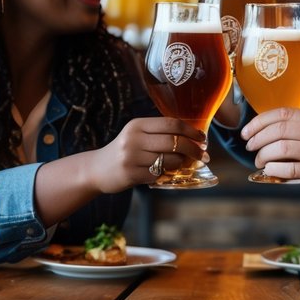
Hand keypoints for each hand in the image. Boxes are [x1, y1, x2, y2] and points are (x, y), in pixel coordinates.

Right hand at [92, 117, 206, 191]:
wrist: (97, 169)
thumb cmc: (125, 150)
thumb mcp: (137, 135)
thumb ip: (159, 134)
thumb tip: (193, 138)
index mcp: (138, 125)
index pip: (171, 124)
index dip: (190, 131)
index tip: (203, 138)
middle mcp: (134, 139)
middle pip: (173, 141)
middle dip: (192, 149)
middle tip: (203, 155)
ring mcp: (131, 157)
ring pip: (168, 160)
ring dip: (182, 163)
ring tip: (186, 164)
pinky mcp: (131, 174)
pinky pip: (159, 175)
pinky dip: (168, 174)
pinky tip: (170, 173)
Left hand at [241, 108, 299, 205]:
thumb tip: (268, 131)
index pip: (283, 113)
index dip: (260, 121)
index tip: (247, 131)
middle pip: (278, 130)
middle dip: (257, 138)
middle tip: (249, 146)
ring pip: (280, 149)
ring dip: (263, 156)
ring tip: (259, 161)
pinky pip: (288, 169)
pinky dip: (273, 169)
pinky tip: (269, 170)